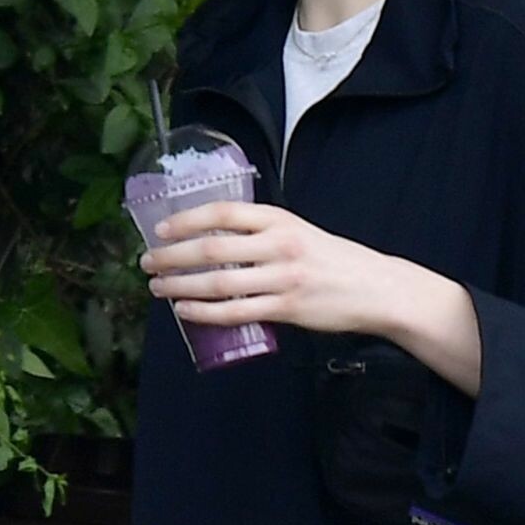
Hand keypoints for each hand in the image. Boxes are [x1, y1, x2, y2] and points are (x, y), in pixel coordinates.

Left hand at [138, 200, 396, 335]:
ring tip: (158, 288)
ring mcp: (283, 278)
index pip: (223, 213)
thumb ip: (263, 234)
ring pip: (219, 283)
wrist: (376, 288)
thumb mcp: (299, 232)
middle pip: (212, 249)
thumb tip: (215, 241)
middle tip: (148, 262)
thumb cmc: (334, 260)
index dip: (187, 220)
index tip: (161, 229)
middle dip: (172, 256)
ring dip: (180, 285)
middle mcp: (279, 245)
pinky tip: (186, 310)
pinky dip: (205, 312)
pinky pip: (236, 311)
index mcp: (279, 220)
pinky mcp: (287, 308)